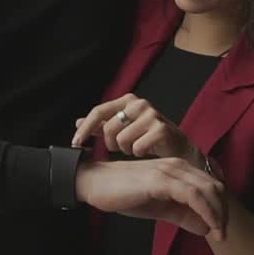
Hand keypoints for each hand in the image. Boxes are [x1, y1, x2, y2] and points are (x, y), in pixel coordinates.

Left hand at [71, 93, 202, 165]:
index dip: (85, 129)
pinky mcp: (161, 129)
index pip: (98, 111)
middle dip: (112, 144)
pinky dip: (138, 153)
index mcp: (128, 100)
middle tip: (124, 146)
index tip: (75, 143)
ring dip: (127, 149)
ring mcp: (152, 115)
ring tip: (137, 146)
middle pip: (108, 129)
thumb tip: (78, 122)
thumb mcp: (123, 129)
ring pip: (121, 140)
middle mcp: (139, 103)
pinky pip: (136, 148)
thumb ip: (101, 126)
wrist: (178, 148)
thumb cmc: (148, 137)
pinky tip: (146, 151)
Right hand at [75, 157, 227, 239]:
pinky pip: (192, 195)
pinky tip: (207, 227)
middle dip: (224, 212)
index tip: (220, 229)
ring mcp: (169, 171)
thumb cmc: (122, 193)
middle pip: (214, 186)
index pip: (210, 185)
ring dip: (218, 215)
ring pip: (207, 190)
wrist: (94, 183)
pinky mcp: (160, 180)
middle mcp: (177, 165)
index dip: (221, 207)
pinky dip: (206, 212)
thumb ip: (181, 214)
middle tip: (222, 235)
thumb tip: (205, 228)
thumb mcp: (158, 207)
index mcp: (178, 169)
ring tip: (219, 235)